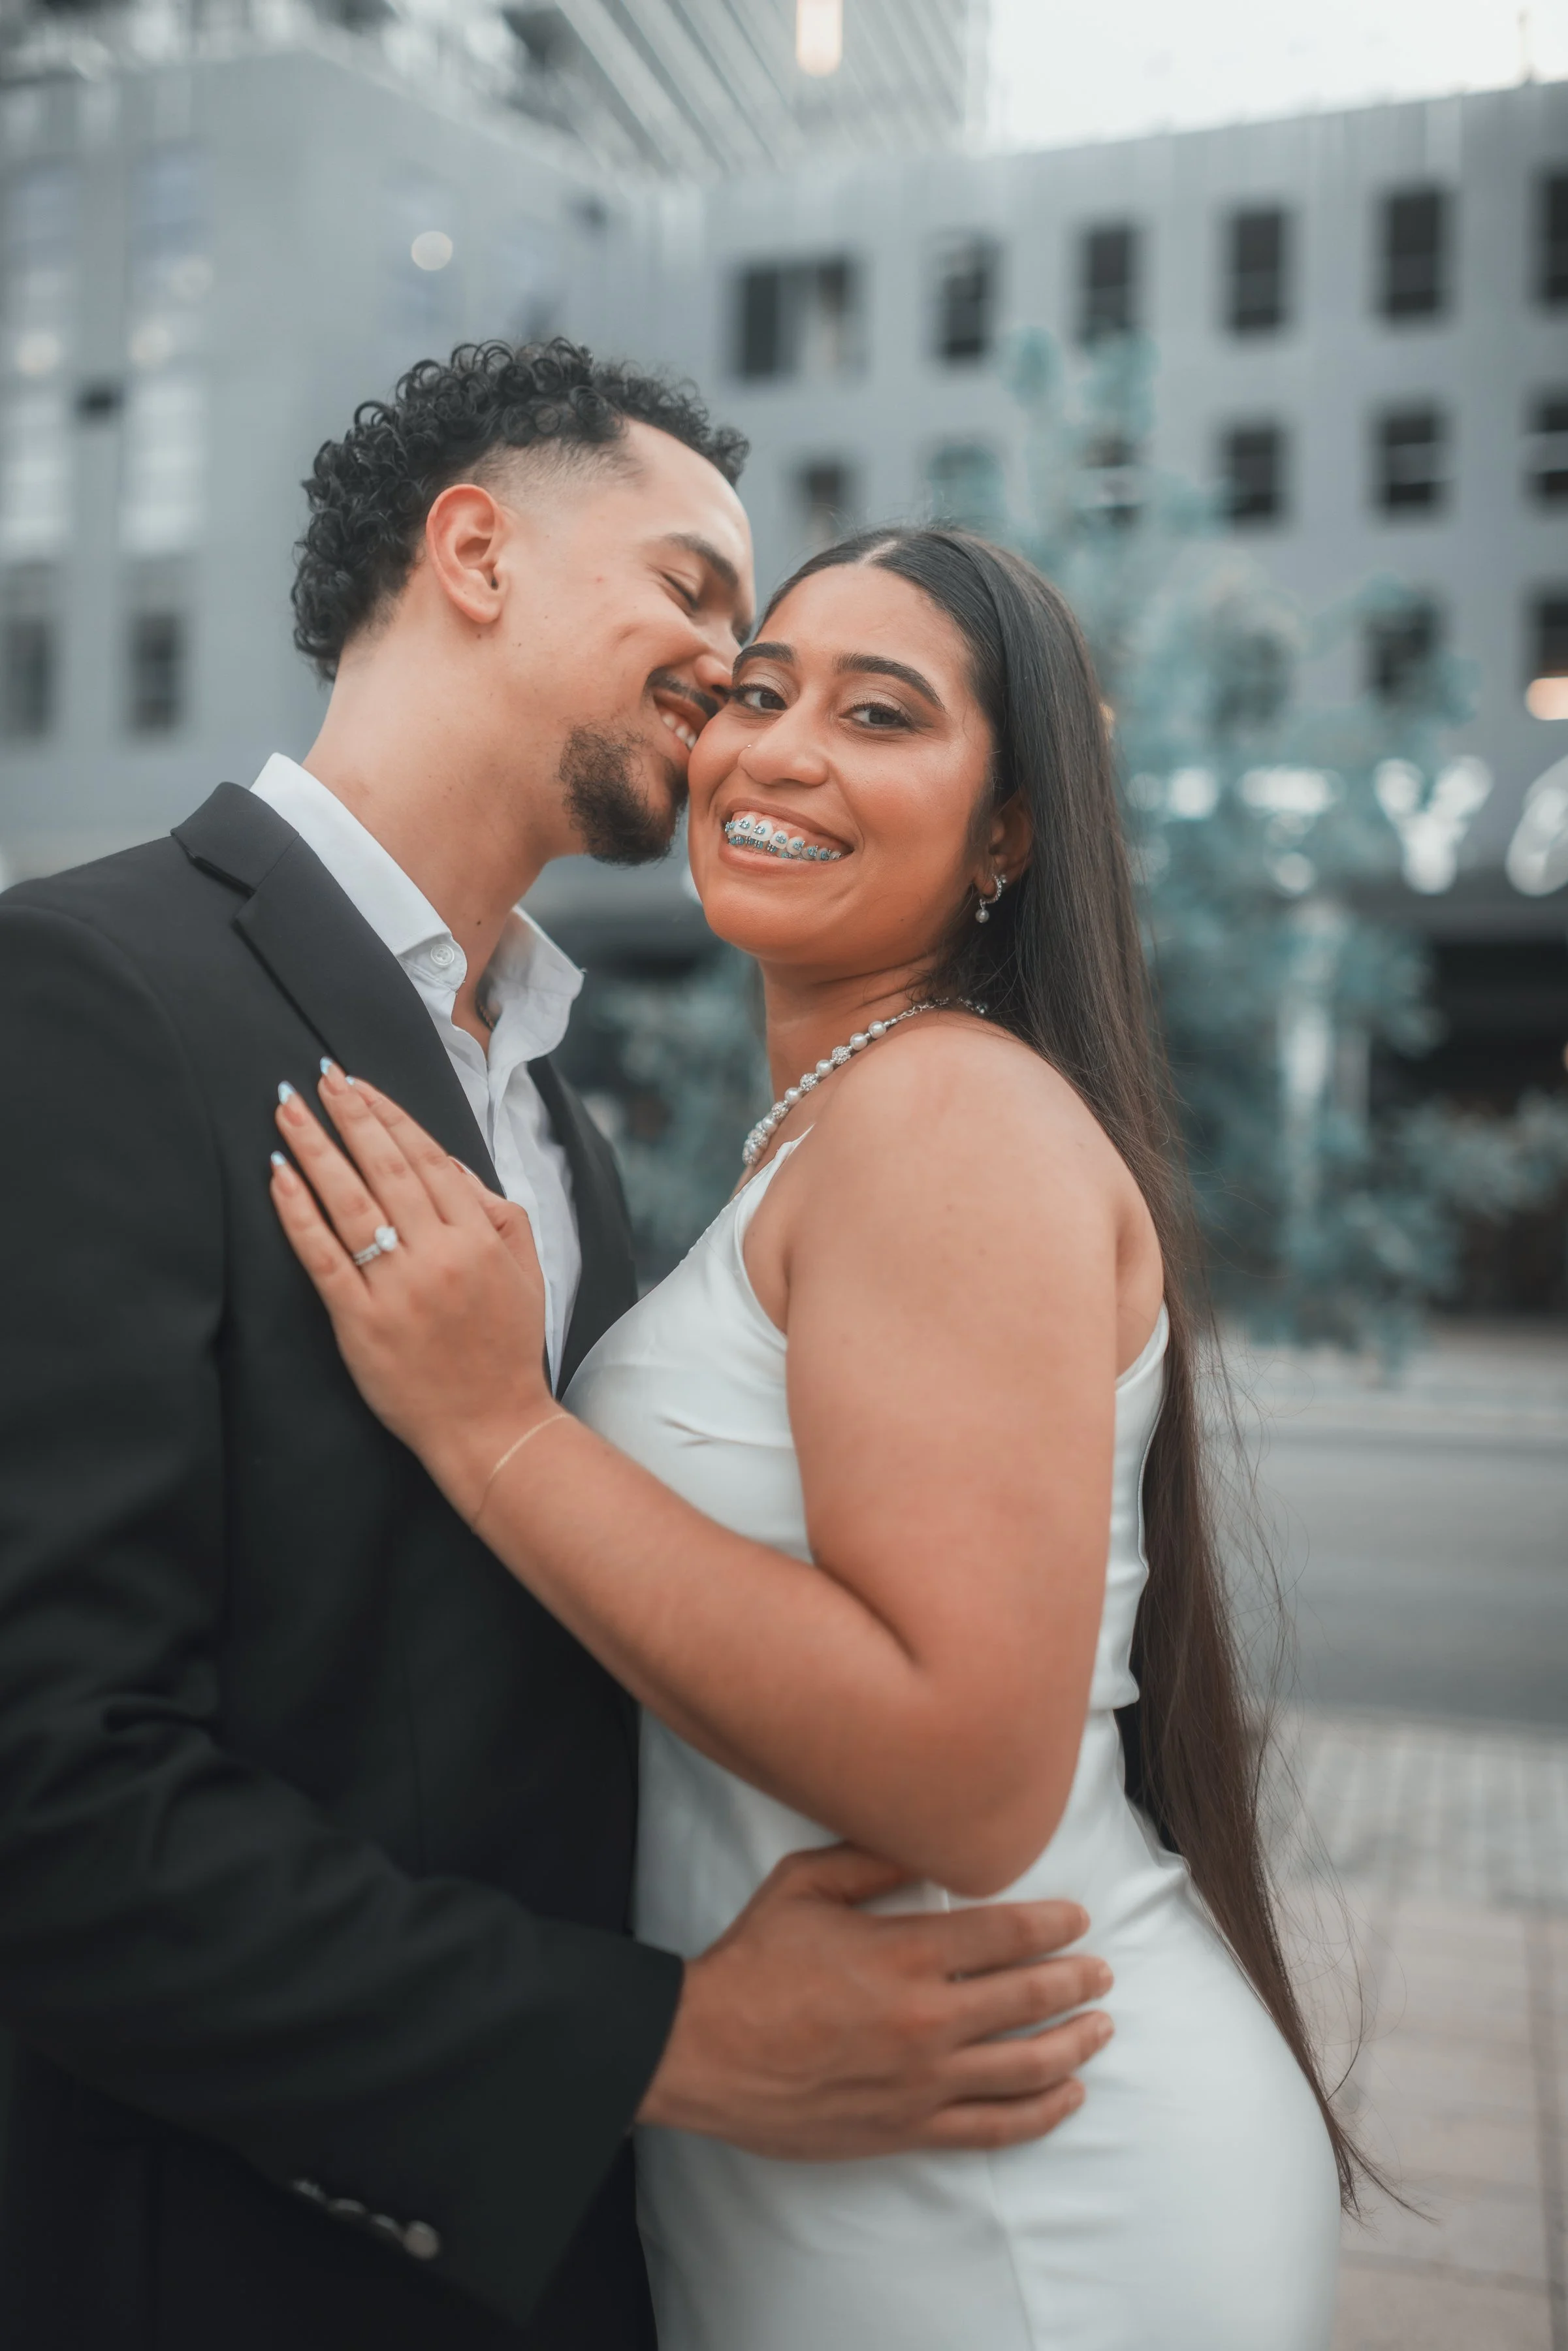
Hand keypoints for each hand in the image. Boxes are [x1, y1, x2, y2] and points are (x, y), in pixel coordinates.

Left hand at [270, 1066, 552, 1516]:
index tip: (358, 1084)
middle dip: (348, 1115)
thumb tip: (449, 1164)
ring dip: (315, 1149)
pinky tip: (278, 1177)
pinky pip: (323, 1256)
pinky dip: (298, 1213)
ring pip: (350, 1202)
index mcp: (477, 1237)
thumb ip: (495, 1211)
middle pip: (385, 1168)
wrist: (491, 1425)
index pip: (427, 1158)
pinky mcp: (361, 1321)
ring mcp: (397, 1288)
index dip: (389, 1116)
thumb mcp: (525, 1269)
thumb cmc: (506, 1347)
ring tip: (288, 1111)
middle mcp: (437, 1255)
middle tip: (318, 1077)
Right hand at [637, 1845, 1112, 2157]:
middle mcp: (926, 2019)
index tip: (1078, 1920)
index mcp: (904, 1953)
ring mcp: (921, 2081)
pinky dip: (1042, 2113)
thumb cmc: (751, 1963)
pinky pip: (995, 2128)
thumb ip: (870, 1860)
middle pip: (1028, 1997)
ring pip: (1025, 2066)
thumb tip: (925, 1845)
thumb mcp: (803, 1884)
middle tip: (1102, 1971)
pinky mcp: (908, 2128)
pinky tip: (1067, 2096)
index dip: (1052, 1925)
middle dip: (1077, 1981)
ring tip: (1101, 2028)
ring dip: (1074, 2044)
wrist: (702, 2051)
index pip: (1005, 1933)